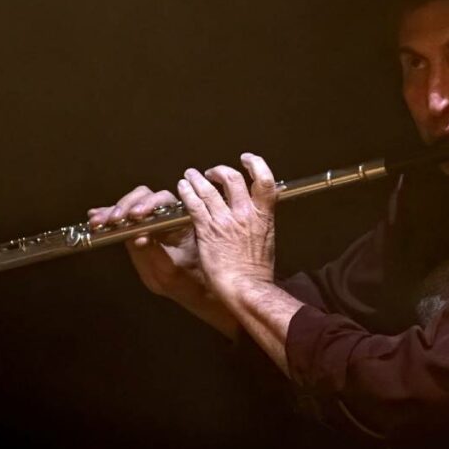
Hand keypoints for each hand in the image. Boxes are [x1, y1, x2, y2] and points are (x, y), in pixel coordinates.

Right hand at [87, 185, 203, 299]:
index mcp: (181, 220)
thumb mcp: (172, 270)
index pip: (165, 200)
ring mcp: (148, 219)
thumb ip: (157, 253)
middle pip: (144, 196)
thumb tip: (138, 237)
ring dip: (113, 210)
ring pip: (130, 204)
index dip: (150, 203)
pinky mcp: (135, 227)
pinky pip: (121, 217)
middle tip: (115, 219)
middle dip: (127, 205)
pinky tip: (94, 218)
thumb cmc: (185, 279)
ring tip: (99, 221)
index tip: (137, 214)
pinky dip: (106, 216)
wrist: (186, 287)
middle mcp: (164, 214)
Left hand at [176, 153, 278, 304]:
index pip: (265, 181)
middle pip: (232, 178)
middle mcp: (244, 214)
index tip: (247, 160)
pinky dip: (187, 193)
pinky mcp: (207, 229)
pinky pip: (194, 204)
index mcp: (263, 216)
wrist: (245, 287)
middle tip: (212, 172)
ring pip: (208, 188)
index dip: (256, 165)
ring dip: (197, 179)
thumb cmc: (256, 273)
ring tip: (190, 176)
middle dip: (220, 171)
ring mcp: (224, 220)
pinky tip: (182, 189)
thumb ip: (261, 226)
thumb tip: (258, 220)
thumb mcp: (267, 243)